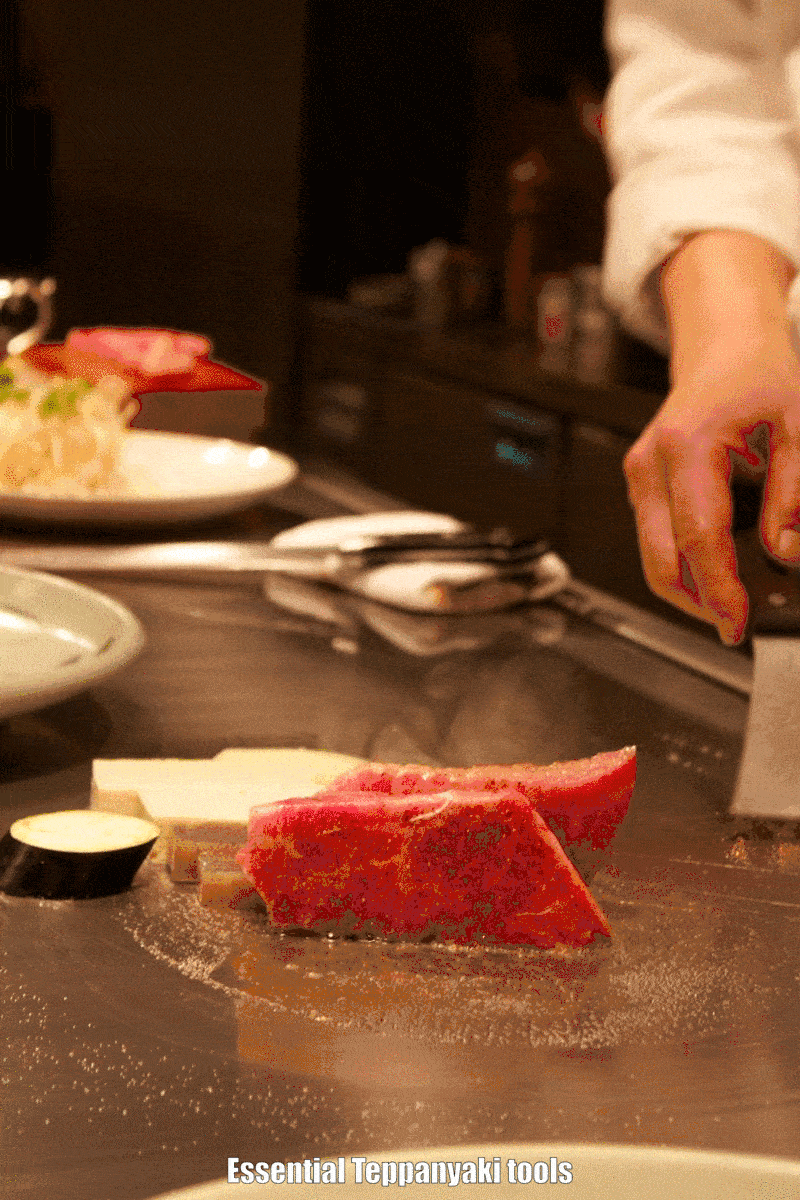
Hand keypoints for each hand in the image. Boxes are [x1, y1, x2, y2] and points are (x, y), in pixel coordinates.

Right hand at [623, 332, 799, 643]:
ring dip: (689, 589)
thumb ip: (795, 487)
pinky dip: (683, 566)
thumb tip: (784, 548)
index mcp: (687, 445)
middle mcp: (651, 465)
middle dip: (697, 602)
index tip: (737, 622)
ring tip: (732, 601)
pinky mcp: (643, 487)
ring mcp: (640, 478)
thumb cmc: (758, 376)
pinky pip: (655, 542)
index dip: (718, 588)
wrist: (724, 349)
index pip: (698, 536)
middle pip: (660, 560)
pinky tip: (716, 572)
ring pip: (652, 558)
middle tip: (737, 625)